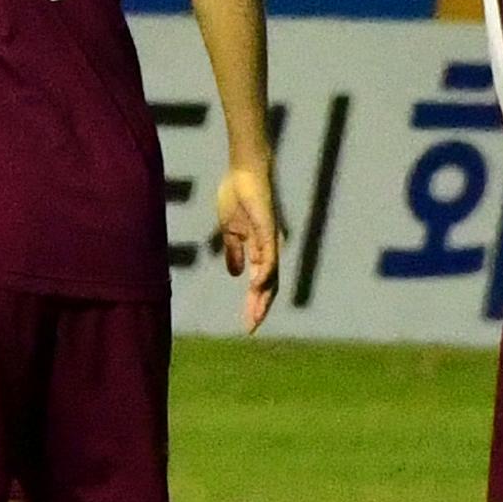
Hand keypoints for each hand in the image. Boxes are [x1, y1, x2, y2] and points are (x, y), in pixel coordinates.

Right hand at [213, 159, 282, 335]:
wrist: (244, 172)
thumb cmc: (238, 196)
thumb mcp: (231, 231)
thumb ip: (234, 252)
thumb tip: (236, 275)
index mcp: (258, 250)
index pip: (259, 284)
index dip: (254, 304)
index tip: (247, 324)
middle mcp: (268, 249)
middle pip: (268, 286)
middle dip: (259, 308)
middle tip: (251, 329)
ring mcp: (270, 240)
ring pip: (271, 276)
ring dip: (262, 298)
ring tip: (255, 316)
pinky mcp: (268, 229)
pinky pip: (269, 256)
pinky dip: (264, 273)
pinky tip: (256, 286)